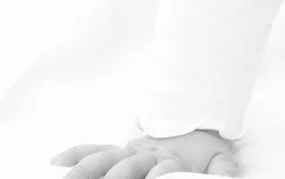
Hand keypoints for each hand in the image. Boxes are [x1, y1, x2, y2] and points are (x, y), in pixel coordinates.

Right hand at [50, 129, 239, 176]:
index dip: (157, 172)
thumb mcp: (220, 158)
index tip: (155, 175)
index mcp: (165, 160)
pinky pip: (95, 149)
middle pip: (122, 168)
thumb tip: (228, 177)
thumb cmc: (207, 143)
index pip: (156, 172)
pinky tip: (56, 161)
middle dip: (111, 175)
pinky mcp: (122, 148)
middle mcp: (143, 156)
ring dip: (83, 171)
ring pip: (102, 160)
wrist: (200, 113)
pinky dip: (77, 153)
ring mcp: (129, 151)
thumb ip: (222, 170)